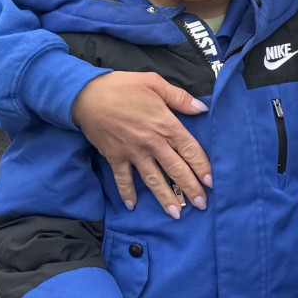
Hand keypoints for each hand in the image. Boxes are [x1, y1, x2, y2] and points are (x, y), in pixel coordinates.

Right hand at [72, 71, 212, 215]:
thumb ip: (180, 98)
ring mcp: (132, 152)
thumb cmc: (122, 86)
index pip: (190, 150)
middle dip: (190, 188)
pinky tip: (132, 206)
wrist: (85, 94)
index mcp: (165, 124)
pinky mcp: (114, 157)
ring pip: (153, 179)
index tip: (211, 183)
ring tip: (176, 214)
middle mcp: (152, 143)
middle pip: (175, 169)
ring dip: (165, 197)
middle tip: (202, 205)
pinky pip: (122, 179)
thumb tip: (202, 108)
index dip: (202, 167)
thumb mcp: (154, 83)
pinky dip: (127, 193)